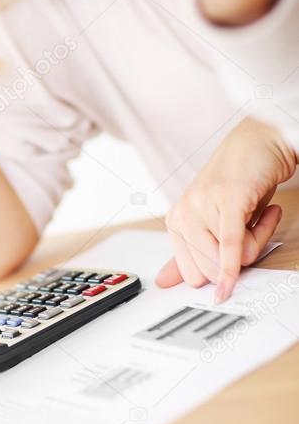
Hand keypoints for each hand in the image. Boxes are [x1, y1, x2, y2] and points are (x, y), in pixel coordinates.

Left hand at [156, 118, 295, 301]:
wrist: (259, 140)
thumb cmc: (240, 182)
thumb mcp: (214, 222)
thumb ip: (190, 252)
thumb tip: (164, 283)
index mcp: (176, 221)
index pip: (193, 275)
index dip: (221, 269)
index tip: (234, 246)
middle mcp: (183, 213)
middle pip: (214, 270)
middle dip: (241, 257)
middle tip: (252, 226)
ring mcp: (202, 205)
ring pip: (235, 257)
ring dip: (258, 241)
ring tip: (258, 213)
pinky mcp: (227, 200)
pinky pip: (231, 244)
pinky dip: (234, 265)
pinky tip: (233, 280)